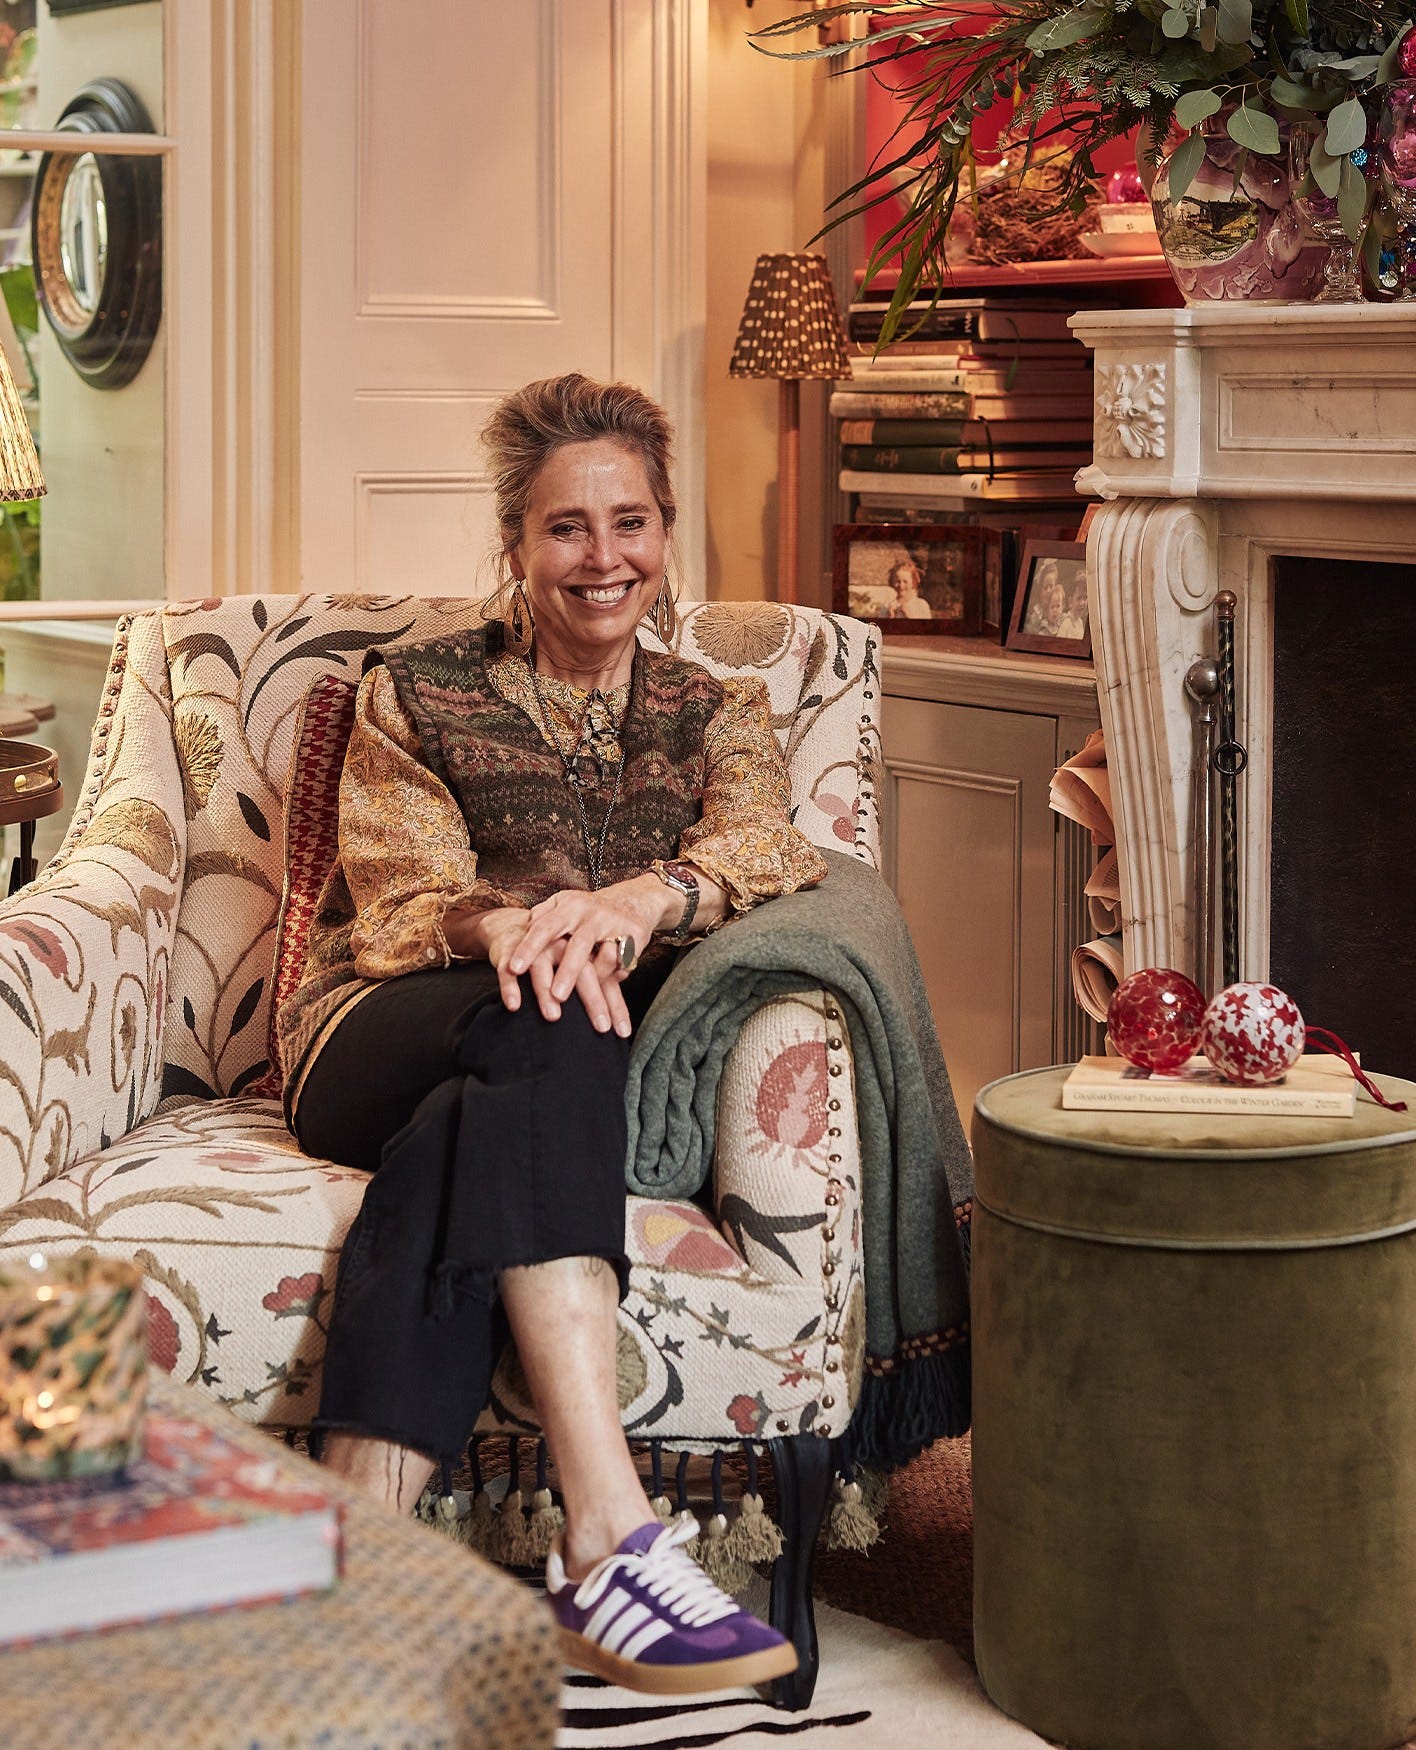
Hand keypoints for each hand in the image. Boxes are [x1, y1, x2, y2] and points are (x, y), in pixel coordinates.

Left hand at [505, 877, 670, 1036]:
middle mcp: (591, 914)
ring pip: (605, 958)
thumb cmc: (588, 910)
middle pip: (578, 946)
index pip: (543, 928)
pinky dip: (614, 978)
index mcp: (568, 907)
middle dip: (568, 973)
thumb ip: (541, 917)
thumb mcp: (564, 905)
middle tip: (557, 998)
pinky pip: (623, 964)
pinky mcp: (635, 936)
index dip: (528, 948)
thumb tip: (518, 931)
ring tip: (591, 1010)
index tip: (513, 970)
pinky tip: (608, 992)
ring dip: (595, 984)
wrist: (634, 899)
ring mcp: (614, 925)